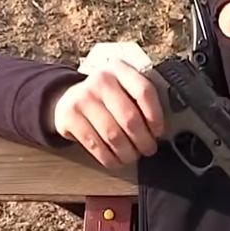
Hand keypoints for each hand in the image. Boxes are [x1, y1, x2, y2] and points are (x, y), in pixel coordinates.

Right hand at [48, 59, 164, 168]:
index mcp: (120, 69)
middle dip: (143, 140)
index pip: (144, 91)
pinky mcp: (69, 116)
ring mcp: (83, 97)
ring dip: (127, 152)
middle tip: (148, 149)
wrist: (69, 97)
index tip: (159, 132)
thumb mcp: (124, 87)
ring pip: (113, 134)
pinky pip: (94, 144)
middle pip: (129, 117)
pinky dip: (108, 158)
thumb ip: (141, 100)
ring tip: (133, 156)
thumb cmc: (108, 97)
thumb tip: (159, 131)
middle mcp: (101, 80)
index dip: (155, 116)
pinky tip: (116, 161)